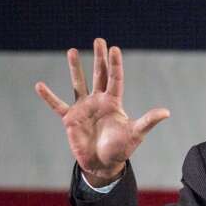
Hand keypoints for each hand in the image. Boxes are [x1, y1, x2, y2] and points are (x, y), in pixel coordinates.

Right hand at [35, 38, 169, 186]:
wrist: (103, 164)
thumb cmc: (121, 149)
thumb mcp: (136, 133)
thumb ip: (148, 121)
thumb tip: (166, 112)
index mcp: (113, 102)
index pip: (115, 79)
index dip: (115, 64)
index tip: (114, 49)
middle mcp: (98, 101)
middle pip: (99, 75)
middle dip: (99, 58)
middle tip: (99, 40)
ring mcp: (83, 108)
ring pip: (78, 84)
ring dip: (76, 68)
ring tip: (72, 51)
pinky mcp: (70, 119)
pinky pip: (57, 105)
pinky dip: (48, 97)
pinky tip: (39, 85)